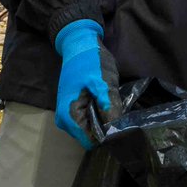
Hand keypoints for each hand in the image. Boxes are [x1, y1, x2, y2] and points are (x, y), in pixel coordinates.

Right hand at [53, 19, 119, 149]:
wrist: (78, 45)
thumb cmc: (90, 62)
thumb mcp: (102, 82)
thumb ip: (108, 105)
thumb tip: (115, 127)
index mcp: (69, 116)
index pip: (90, 141)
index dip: (106, 135)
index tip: (121, 126)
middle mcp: (65, 121)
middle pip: (90, 136)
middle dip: (105, 127)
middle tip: (119, 112)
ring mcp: (67, 115)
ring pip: (89, 127)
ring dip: (102, 119)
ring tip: (113, 105)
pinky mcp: (72, 108)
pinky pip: (87, 119)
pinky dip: (98, 113)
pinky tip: (105, 102)